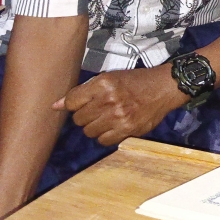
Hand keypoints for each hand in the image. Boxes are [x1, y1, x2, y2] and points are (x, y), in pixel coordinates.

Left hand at [52, 64, 186, 145]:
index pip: (72, 101)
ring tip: (108, 118)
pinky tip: (115, 126)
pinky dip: (106, 136)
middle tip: (100, 110)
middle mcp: (109, 100)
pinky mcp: (128, 129)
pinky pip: (104, 141)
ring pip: (89, 132)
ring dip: (96, 127)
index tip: (84, 103)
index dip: (76, 104)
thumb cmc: (136, 81)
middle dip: (86, 116)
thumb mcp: (109, 78)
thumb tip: (55, 106)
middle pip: (78, 119)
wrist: (164, 88)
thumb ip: (83, 91)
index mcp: (103, 83)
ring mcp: (119, 116)